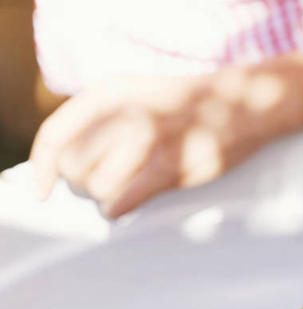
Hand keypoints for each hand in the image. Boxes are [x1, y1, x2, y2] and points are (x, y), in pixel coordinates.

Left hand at [30, 69, 299, 217]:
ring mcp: (147, 140)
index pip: (56, 135)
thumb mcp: (138, 97)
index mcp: (111, 93)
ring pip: (95, 189)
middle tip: (107, 183)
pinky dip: (119, 209)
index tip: (44, 190)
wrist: (246, 103)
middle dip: (84, 184)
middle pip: (74, 169)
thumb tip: (70, 164)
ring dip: (106, 198)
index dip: (44, 167)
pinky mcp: (168, 168)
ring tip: (127, 190)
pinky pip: (120, 202)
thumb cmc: (189, 109)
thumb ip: (103, 122)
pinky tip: (130, 203)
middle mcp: (123, 113)